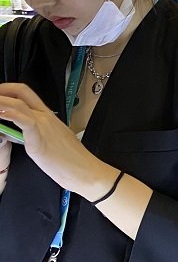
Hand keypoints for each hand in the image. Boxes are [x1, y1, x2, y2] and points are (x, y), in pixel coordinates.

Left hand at [0, 83, 114, 196]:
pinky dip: (8, 114)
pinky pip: (23, 120)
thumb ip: (32, 134)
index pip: (25, 94)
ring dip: (1, 101)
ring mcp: (43, 126)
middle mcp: (46, 117)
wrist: (85, 171)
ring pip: (18, 103)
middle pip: (21, 91)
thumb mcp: (50, 142)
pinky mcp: (40, 138)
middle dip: (2, 90)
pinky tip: (0, 113)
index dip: (8, 90)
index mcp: (48, 117)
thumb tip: (14, 134)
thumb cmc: (71, 161)